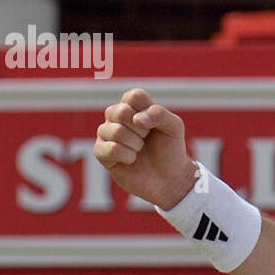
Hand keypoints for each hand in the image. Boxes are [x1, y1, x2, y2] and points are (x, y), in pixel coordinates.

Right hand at [93, 87, 197, 208]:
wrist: (168, 178)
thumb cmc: (170, 149)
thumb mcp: (174, 127)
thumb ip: (160, 114)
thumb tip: (136, 119)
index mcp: (134, 106)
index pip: (134, 96)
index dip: (147, 112)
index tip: (155, 124)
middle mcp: (116, 116)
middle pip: (122, 111)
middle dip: (142, 130)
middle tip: (147, 138)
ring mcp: (106, 133)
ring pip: (116, 131)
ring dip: (135, 144)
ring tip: (140, 150)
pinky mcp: (101, 152)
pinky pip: (110, 149)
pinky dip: (127, 156)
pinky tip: (131, 159)